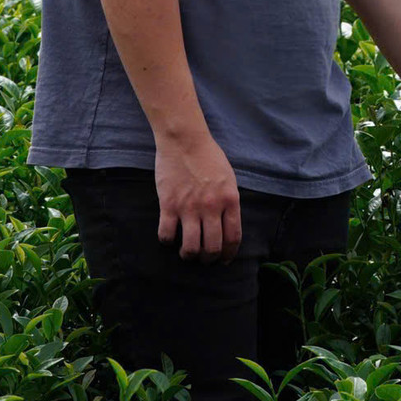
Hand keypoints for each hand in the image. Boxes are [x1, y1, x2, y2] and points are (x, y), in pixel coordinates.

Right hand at [155, 130, 242, 261]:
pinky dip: (167, 241)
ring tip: (187, 252)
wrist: (184, 139)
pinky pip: (167, 235)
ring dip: (189, 255)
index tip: (224, 260)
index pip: (233, 238)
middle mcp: (211, 207)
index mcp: (230, 200)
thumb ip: (229, 202)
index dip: (229, 254)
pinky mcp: (169, 205)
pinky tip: (169, 236)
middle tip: (204, 259)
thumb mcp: (229, 178)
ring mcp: (189, 207)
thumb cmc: (208, 156)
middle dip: (209, 259)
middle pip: (213, 248)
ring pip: (191, 248)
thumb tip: (228, 224)